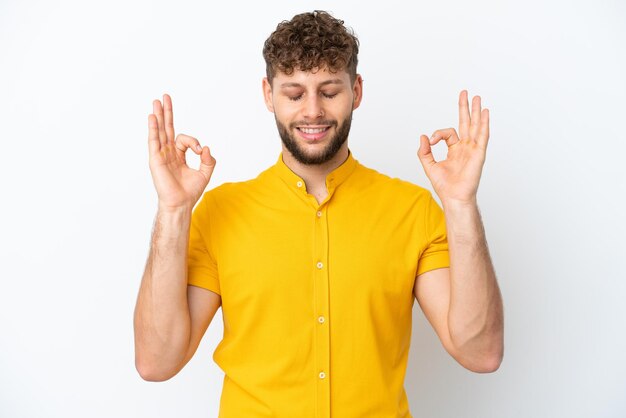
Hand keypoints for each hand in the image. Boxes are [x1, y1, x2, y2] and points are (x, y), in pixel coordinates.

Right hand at [147, 94, 215, 210]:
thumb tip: (206, 147)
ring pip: (159, 131)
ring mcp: (160, 155)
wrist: (181, 203)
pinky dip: (153, 128)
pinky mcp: (155, 159)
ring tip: (156, 101)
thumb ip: (208, 160)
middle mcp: (168, 153)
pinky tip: (152, 117)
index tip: (200, 151)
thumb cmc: (190, 192)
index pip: (184, 140)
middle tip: (165, 97)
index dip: (193, 142)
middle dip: (167, 113)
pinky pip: (154, 141)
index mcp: (178, 155)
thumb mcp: (205, 173)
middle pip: (167, 128)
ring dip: (158, 116)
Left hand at [417, 90, 489, 204]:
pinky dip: (484, 123)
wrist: (454, 197)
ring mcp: (473, 150)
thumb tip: (423, 136)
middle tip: (465, 93)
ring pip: (475, 126)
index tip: (431, 141)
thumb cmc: (444, 186)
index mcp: (455, 150)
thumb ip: (424, 151)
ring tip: (477, 97)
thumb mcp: (429, 165)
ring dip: (476, 112)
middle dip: (465, 108)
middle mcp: (466, 148)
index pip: (448, 133)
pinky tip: (485, 112)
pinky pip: (482, 136)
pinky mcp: (479, 153)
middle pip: (466, 123)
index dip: (438, 134)